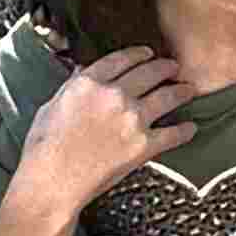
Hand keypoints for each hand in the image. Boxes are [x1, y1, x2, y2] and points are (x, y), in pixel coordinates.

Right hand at [7, 49, 198, 216]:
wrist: (52, 182)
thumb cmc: (44, 147)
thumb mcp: (51, 106)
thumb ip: (73, 87)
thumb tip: (84, 72)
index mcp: (89, 84)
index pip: (122, 59)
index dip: (139, 54)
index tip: (148, 53)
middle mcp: (115, 96)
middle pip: (150, 72)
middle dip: (166, 67)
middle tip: (173, 67)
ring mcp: (132, 119)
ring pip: (168, 96)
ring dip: (182, 91)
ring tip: (189, 89)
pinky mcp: (144, 145)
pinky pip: (174, 133)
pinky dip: (185, 130)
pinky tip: (191, 128)